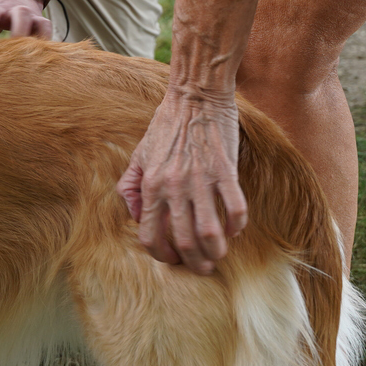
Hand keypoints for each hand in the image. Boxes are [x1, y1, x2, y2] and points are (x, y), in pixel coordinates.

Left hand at [116, 86, 248, 274]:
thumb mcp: (139, 154)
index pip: (150, 235)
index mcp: (150, 184)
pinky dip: (236, 227)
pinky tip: (233, 229)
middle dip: (194, 263)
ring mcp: (201, 180)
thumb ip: (130, 186)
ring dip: (216, 252)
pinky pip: (235, 210)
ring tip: (218, 255)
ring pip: (210, 233)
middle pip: (184, 241)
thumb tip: (135, 216)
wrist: (195, 97)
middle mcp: (173, 186)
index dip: (161, 255)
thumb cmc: (166, 126)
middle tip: (202, 267)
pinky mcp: (226, 171)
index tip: (173, 259)